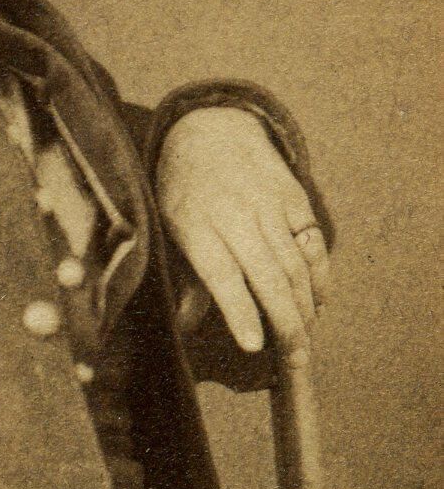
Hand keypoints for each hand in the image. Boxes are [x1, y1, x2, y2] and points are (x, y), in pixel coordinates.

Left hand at [155, 106, 329, 355]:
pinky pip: (312, 243)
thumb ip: (183, 280)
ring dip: (305, 308)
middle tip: (296, 360)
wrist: (209, 129)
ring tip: (306, 342)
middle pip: (268, 276)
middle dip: (286, 324)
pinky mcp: (293, 196)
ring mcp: (268, 204)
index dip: (240, 311)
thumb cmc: (182, 191)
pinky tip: (318, 303)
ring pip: (295, 264)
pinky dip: (319, 276)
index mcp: (196, 226)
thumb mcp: (169, 229)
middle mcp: (235, 215)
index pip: (222, 275)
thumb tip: (182, 331)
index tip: (254, 346)